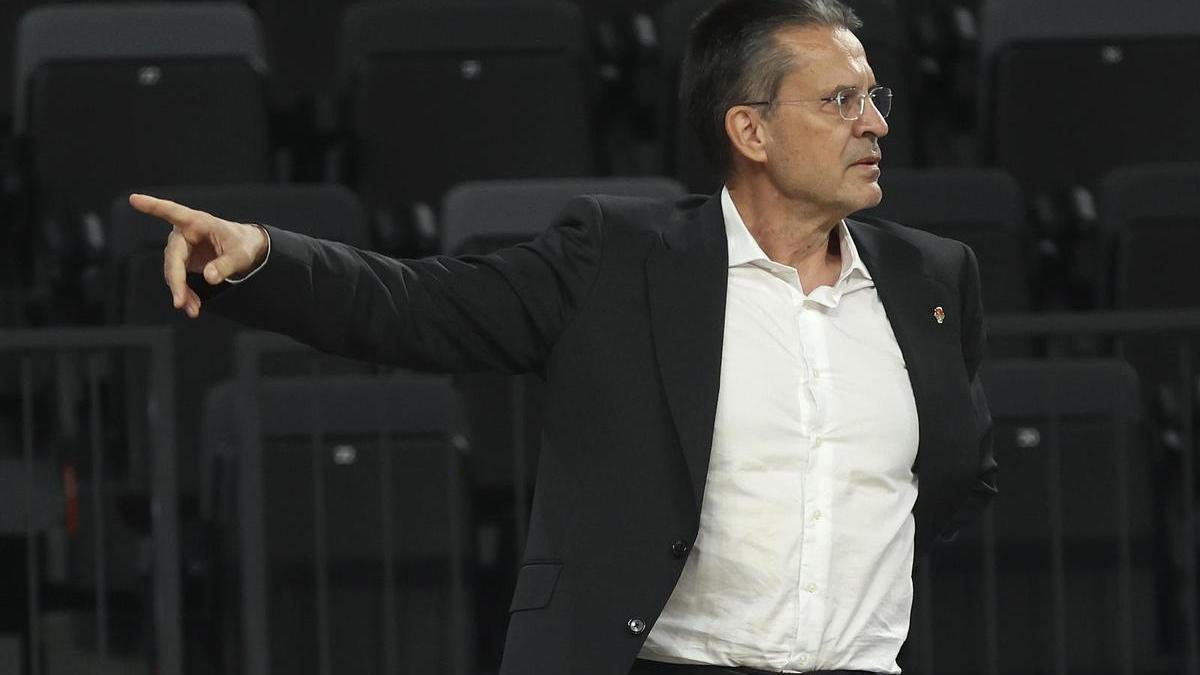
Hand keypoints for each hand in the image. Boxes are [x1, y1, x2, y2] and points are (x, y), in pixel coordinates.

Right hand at [128, 193, 267, 318]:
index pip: (173, 212)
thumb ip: (225, 265)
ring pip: (172, 271)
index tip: (135, 199)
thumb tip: (209, 278)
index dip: (153, 206)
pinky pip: (177, 278)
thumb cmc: (242, 244)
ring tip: (192, 310)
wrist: (245, 250)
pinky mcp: (182, 261)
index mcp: (198, 221)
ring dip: (180, 291)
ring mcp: (181, 247)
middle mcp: (184, 232)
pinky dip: (184, 293)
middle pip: (172, 256)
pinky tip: (192, 306)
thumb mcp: (241, 255)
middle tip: (179, 302)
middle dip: (176, 281)